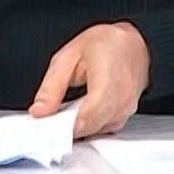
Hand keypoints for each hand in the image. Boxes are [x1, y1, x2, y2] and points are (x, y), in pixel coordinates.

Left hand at [30, 22, 148, 139]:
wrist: (134, 42)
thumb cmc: (105, 44)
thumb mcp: (68, 56)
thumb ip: (52, 87)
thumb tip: (39, 112)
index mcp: (107, 78)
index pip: (87, 116)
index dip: (66, 127)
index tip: (48, 129)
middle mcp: (122, 98)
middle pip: (91, 127)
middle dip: (68, 129)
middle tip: (50, 123)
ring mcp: (127, 109)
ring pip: (97, 131)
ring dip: (79, 127)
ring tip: (65, 114)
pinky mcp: (127, 115)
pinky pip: (105, 128)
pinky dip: (90, 124)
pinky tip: (80, 113)